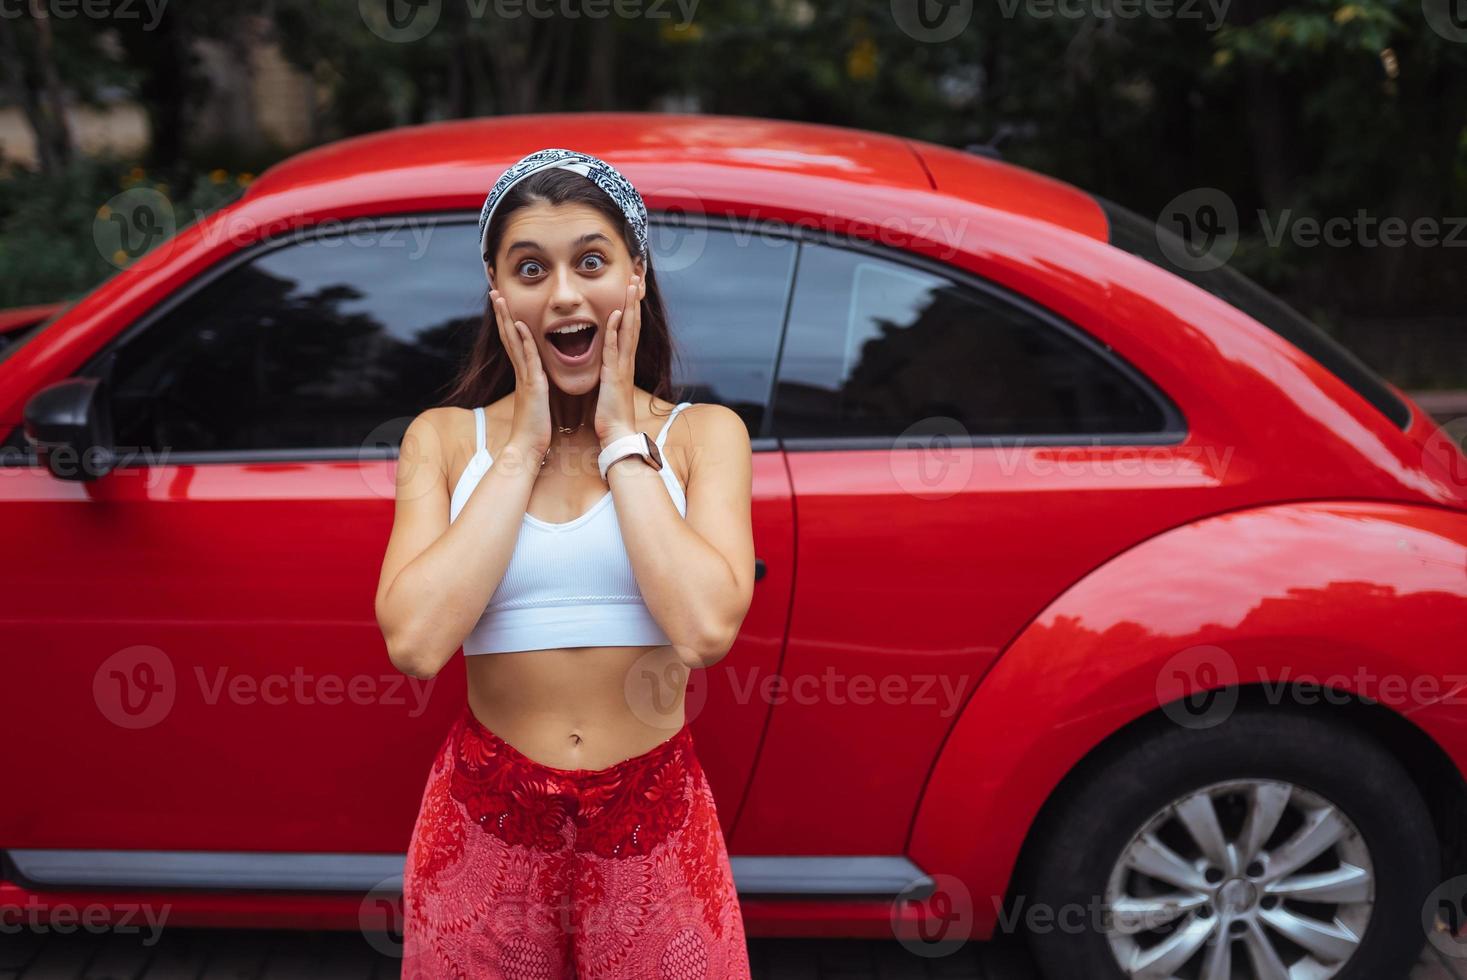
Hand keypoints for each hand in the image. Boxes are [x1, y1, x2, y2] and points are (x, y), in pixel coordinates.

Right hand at [490, 286, 550, 462]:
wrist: (528, 447)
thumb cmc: (534, 428)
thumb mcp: (536, 401)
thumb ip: (535, 387)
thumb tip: (537, 380)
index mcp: (523, 374)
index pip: (513, 342)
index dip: (508, 322)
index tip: (503, 303)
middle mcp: (521, 372)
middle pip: (508, 336)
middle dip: (501, 313)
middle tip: (494, 291)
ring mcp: (525, 377)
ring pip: (513, 342)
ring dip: (507, 319)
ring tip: (500, 298)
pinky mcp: (532, 385)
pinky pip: (528, 358)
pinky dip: (524, 340)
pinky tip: (522, 324)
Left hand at [594, 273, 643, 445]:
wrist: (616, 433)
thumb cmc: (611, 415)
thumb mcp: (609, 387)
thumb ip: (608, 373)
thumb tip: (605, 365)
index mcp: (623, 363)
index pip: (629, 330)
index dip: (631, 309)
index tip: (631, 290)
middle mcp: (626, 361)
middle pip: (634, 324)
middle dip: (634, 300)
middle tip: (636, 278)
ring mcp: (622, 366)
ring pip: (628, 330)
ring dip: (630, 307)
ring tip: (632, 286)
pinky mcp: (614, 374)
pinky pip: (614, 347)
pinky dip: (615, 330)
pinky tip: (614, 314)